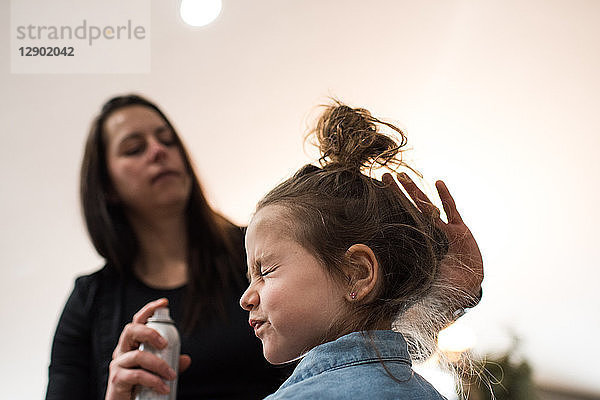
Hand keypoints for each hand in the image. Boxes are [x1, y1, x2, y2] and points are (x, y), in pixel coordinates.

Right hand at [105, 298, 191, 399]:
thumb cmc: (140, 386)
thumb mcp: (158, 372)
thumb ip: (171, 364)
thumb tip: (186, 359)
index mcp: (131, 345)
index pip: (137, 322)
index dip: (148, 310)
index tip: (164, 303)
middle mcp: (121, 351)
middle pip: (130, 331)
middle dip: (149, 332)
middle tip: (165, 344)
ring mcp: (117, 365)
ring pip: (138, 356)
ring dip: (159, 364)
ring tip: (172, 375)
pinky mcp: (117, 379)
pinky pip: (137, 375)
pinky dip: (154, 380)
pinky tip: (164, 387)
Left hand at [382, 173, 483, 301]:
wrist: (466, 291)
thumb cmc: (441, 290)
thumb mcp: (415, 289)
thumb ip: (400, 293)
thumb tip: (377, 305)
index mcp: (415, 245)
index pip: (398, 223)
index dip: (388, 210)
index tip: (374, 198)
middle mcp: (426, 235)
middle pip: (409, 210)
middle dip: (398, 193)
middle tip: (385, 176)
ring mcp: (442, 231)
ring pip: (427, 206)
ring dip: (416, 191)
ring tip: (405, 175)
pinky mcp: (459, 231)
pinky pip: (451, 210)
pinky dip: (445, 197)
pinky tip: (438, 183)